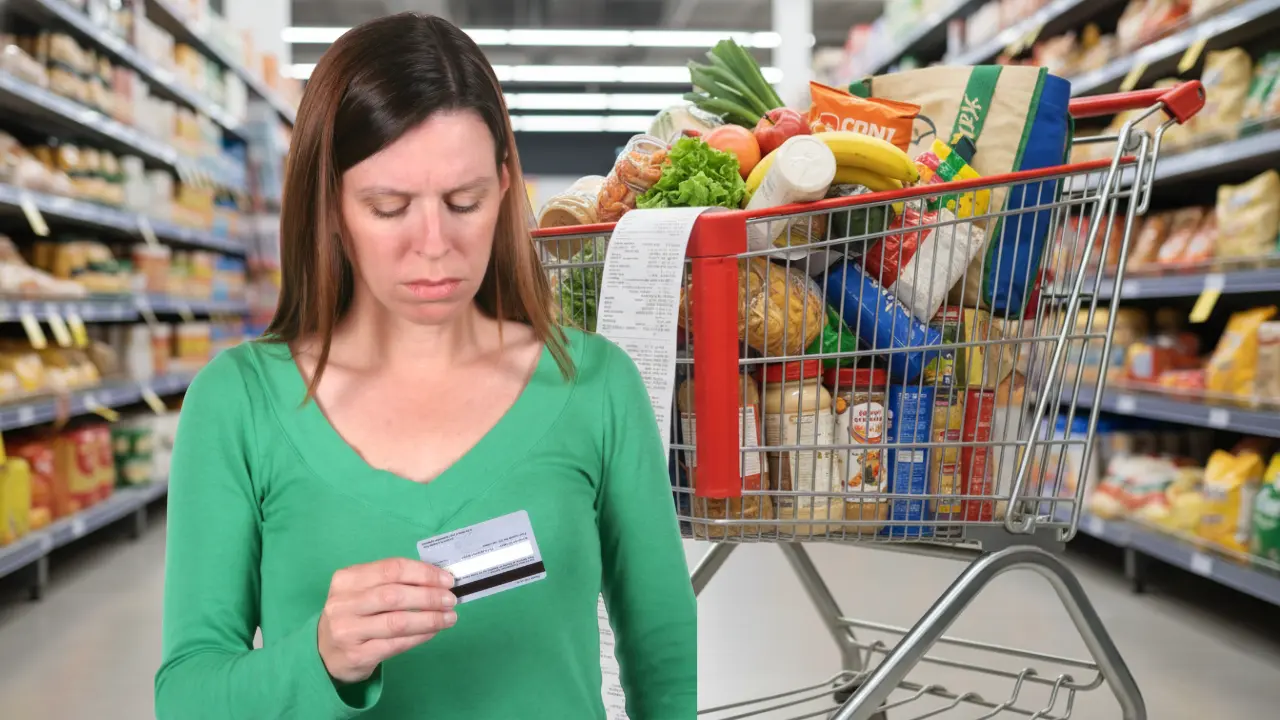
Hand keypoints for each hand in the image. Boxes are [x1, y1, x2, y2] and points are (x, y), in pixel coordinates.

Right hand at [318, 557, 457, 682]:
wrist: (324, 652)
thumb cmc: (354, 615)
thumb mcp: (362, 591)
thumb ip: (392, 583)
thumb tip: (437, 580)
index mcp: (347, 579)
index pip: (391, 568)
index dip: (423, 573)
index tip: (446, 579)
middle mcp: (343, 603)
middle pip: (394, 595)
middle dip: (429, 596)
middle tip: (451, 600)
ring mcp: (347, 631)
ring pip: (397, 622)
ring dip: (429, 619)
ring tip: (449, 617)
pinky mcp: (356, 655)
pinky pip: (395, 644)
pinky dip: (420, 636)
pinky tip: (433, 631)